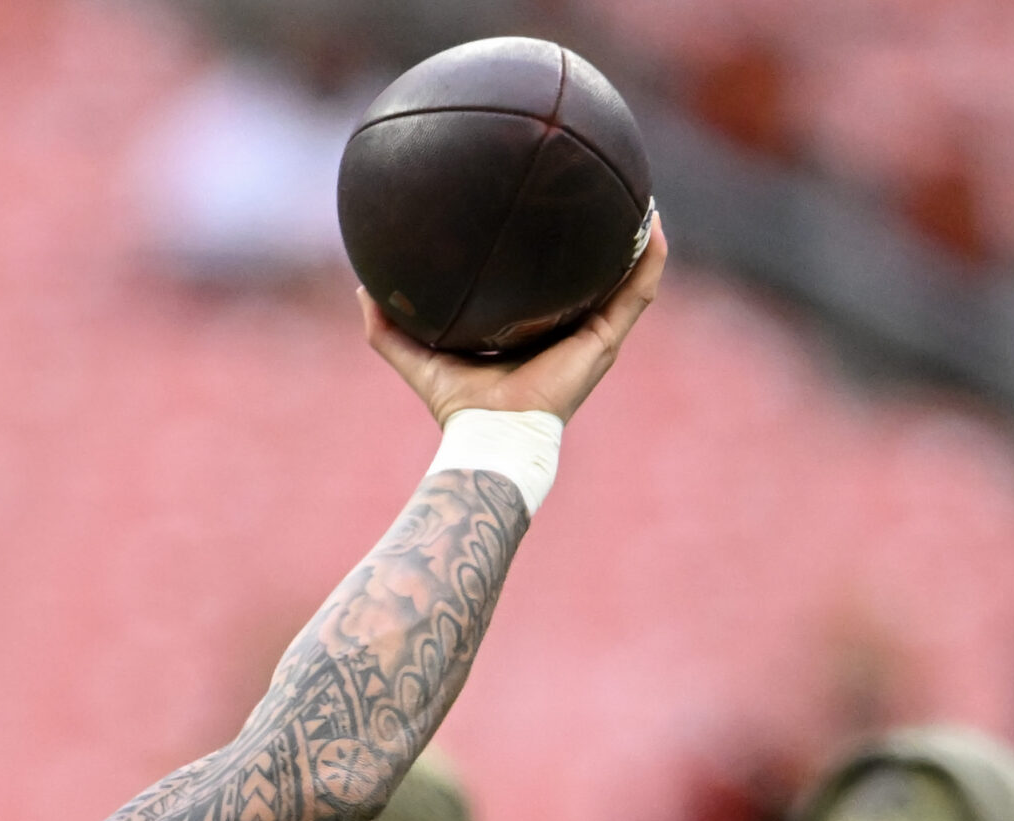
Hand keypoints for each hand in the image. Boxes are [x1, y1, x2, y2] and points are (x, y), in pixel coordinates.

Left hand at [364, 213, 665, 425]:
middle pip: (593, 277)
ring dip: (638, 240)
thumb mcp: (416, 355)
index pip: (549, 287)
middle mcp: (569, 331)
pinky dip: (649, 258)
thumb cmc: (458, 405)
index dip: (553, 254)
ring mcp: (593, 336)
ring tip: (643, 196)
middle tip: (601, 192)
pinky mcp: (606, 341)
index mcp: (534, 332)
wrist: (491, 435)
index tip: (549, 213)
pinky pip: (638, 291)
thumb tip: (361, 287)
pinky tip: (653, 222)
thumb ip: (386, 326)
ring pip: (627, 279)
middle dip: (601, 238)